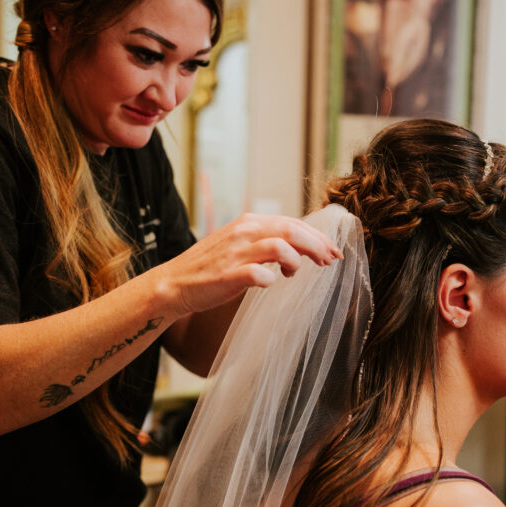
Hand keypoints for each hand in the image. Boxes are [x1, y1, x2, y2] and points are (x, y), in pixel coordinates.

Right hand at [161, 213, 342, 316]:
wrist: (174, 284)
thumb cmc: (210, 268)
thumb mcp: (239, 244)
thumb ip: (266, 242)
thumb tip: (298, 247)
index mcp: (248, 223)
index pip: (292, 222)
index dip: (317, 236)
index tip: (332, 250)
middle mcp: (244, 233)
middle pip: (292, 230)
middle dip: (317, 245)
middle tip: (330, 261)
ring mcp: (235, 254)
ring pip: (281, 247)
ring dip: (297, 260)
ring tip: (296, 273)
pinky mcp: (227, 275)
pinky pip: (258, 274)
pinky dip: (271, 278)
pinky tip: (273, 282)